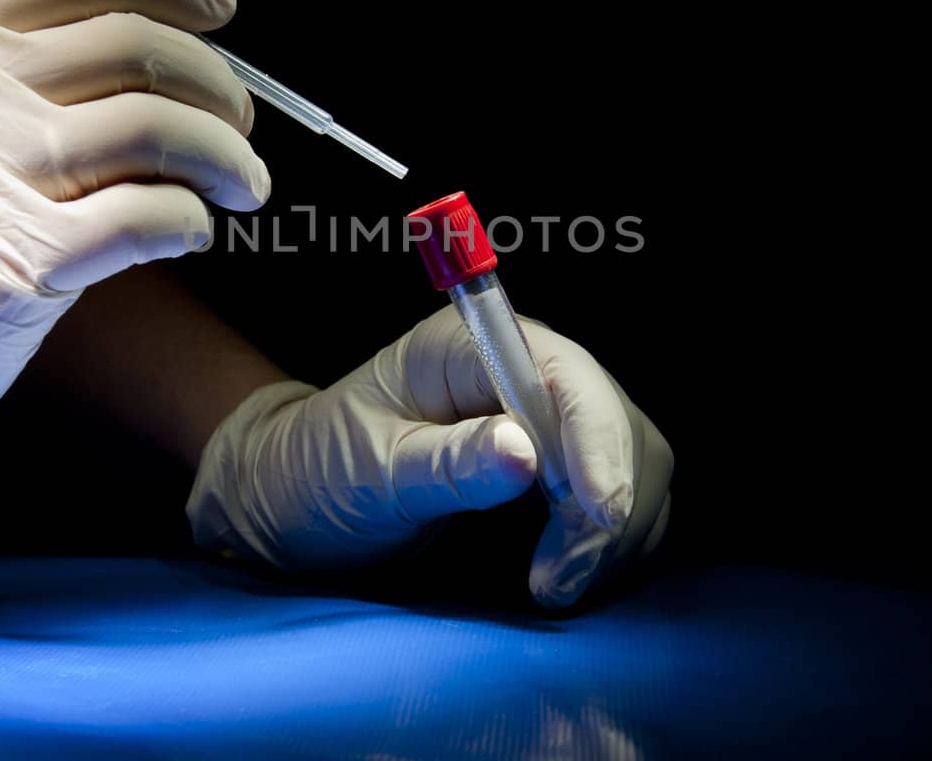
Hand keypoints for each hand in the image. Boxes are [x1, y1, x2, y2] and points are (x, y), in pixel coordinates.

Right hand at [0, 0, 268, 536]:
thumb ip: (21, 85)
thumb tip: (165, 67)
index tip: (221, 7)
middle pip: (130, 45)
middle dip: (215, 83)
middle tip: (242, 125)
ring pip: (151, 126)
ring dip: (225, 156)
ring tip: (242, 186)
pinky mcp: (14, 262)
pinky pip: (143, 216)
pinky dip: (188, 219)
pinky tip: (189, 232)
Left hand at [185, 306, 672, 606]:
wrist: (297, 499)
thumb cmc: (319, 472)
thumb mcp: (370, 471)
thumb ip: (446, 463)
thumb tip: (525, 452)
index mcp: (470, 346)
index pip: (565, 375)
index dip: (596, 440)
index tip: (596, 513)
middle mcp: (520, 368)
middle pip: (612, 422)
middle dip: (605, 504)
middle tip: (556, 580)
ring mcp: (545, 416)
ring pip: (634, 462)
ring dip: (613, 533)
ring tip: (554, 585)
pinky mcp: (559, 465)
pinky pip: (622, 496)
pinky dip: (613, 543)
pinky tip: (571, 573)